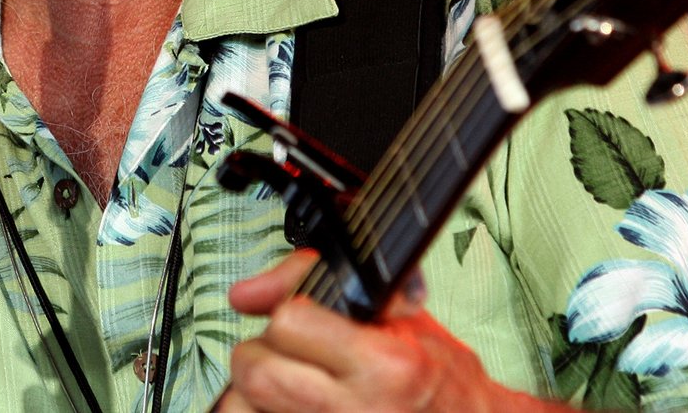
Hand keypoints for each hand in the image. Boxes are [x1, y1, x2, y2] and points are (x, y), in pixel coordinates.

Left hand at [224, 250, 538, 412]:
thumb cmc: (441, 379)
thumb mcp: (400, 315)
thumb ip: (323, 287)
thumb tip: (246, 293)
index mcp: (384, 364)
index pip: (288, 323)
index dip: (286, 313)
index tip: (300, 319)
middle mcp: (359, 410)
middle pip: (258, 373)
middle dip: (260, 355)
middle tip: (284, 354)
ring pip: (247, 408)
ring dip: (255, 393)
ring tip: (287, 385)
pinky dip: (266, 411)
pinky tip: (289, 405)